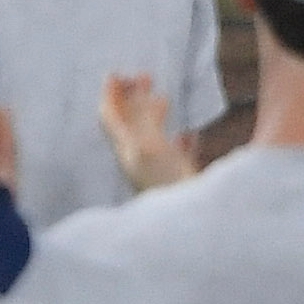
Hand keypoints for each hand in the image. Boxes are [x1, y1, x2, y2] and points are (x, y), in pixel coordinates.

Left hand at [98, 73, 193, 191]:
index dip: (110, 95)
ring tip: (163, 98)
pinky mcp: (182, 187)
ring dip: (155, 116)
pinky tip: (190, 135)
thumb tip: (142, 96)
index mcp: (127, 151)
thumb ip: (145, 121)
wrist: (193, 230)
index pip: (110, 117)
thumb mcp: (149, 146)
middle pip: (129, 125)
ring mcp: (159, 175)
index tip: (114, 74)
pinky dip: (180, 143)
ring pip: (153, 140)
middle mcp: (138, 162)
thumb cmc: (168, 188)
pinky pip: (177, 160)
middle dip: (133, 99)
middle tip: (145, 77)